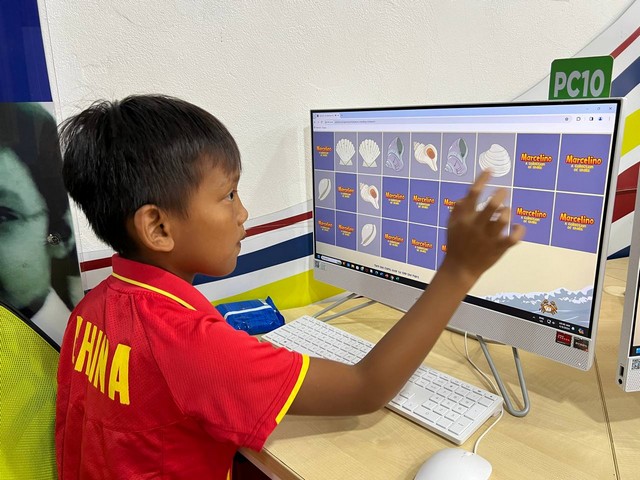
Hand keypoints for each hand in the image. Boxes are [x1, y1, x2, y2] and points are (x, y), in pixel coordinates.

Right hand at [442, 170, 524, 284]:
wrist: (460, 269)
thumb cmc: (456, 244)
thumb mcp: (451, 226)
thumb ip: (457, 211)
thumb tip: (465, 197)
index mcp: (464, 219)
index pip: (473, 194)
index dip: (482, 180)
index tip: (490, 170)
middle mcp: (476, 226)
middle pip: (492, 205)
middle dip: (500, 194)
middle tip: (503, 191)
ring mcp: (488, 238)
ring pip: (503, 220)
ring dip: (506, 212)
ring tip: (505, 212)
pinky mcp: (498, 248)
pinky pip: (514, 237)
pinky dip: (519, 230)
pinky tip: (517, 228)